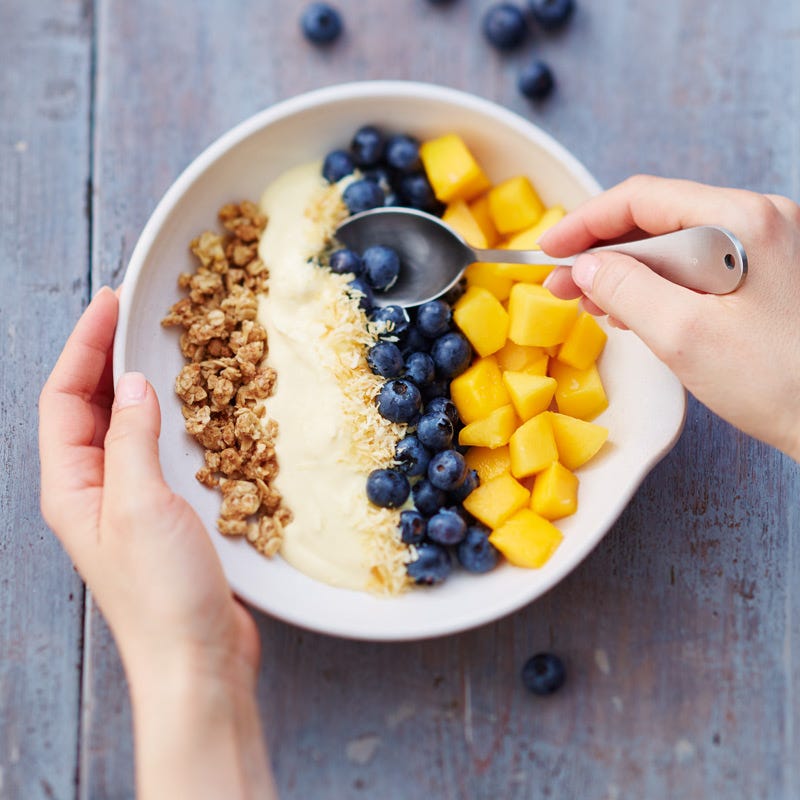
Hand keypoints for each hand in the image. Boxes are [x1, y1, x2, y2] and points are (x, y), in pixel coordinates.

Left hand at [39, 287, 276, 799]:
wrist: (198, 659)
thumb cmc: (161, 593)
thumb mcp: (141, 505)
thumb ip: (133, 440)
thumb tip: (136, 385)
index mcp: (72, 486)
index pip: (64, 398)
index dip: (83, 346)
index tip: (111, 303)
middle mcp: (96, 489)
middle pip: (90, 406)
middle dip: (107, 356)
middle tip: (137, 313)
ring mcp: (132, 502)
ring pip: (128, 426)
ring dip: (143, 386)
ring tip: (166, 349)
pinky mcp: (168, 513)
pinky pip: (161, 450)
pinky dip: (174, 420)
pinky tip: (198, 409)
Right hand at [541, 175, 799, 461]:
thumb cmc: (780, 383)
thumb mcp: (684, 335)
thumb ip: (626, 289)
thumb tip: (586, 265)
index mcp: (743, 220)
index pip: (643, 199)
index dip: (585, 222)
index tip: (549, 249)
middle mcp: (758, 222)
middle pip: (657, 219)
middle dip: (601, 252)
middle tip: (561, 286)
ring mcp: (764, 248)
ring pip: (674, 245)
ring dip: (626, 272)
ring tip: (592, 304)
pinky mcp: (763, 277)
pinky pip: (696, 268)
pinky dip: (658, 286)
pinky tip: (635, 311)